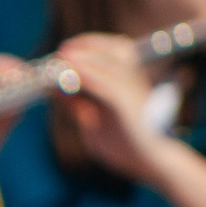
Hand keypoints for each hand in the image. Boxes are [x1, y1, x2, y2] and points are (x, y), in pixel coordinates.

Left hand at [54, 34, 165, 184]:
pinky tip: (73, 74)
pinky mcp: (128, 106)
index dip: (90, 43)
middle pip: (113, 50)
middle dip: (85, 46)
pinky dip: (88, 77)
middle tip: (62, 50)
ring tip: (63, 57)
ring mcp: (133, 92)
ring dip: (84, 58)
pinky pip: (107, 86)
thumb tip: (54, 90)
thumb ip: (76, 105)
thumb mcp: (92, 121)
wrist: (151, 163)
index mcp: (129, 82)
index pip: (114, 49)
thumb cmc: (124, 143)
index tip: (66, 48)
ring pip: (108, 65)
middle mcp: (134, 81)